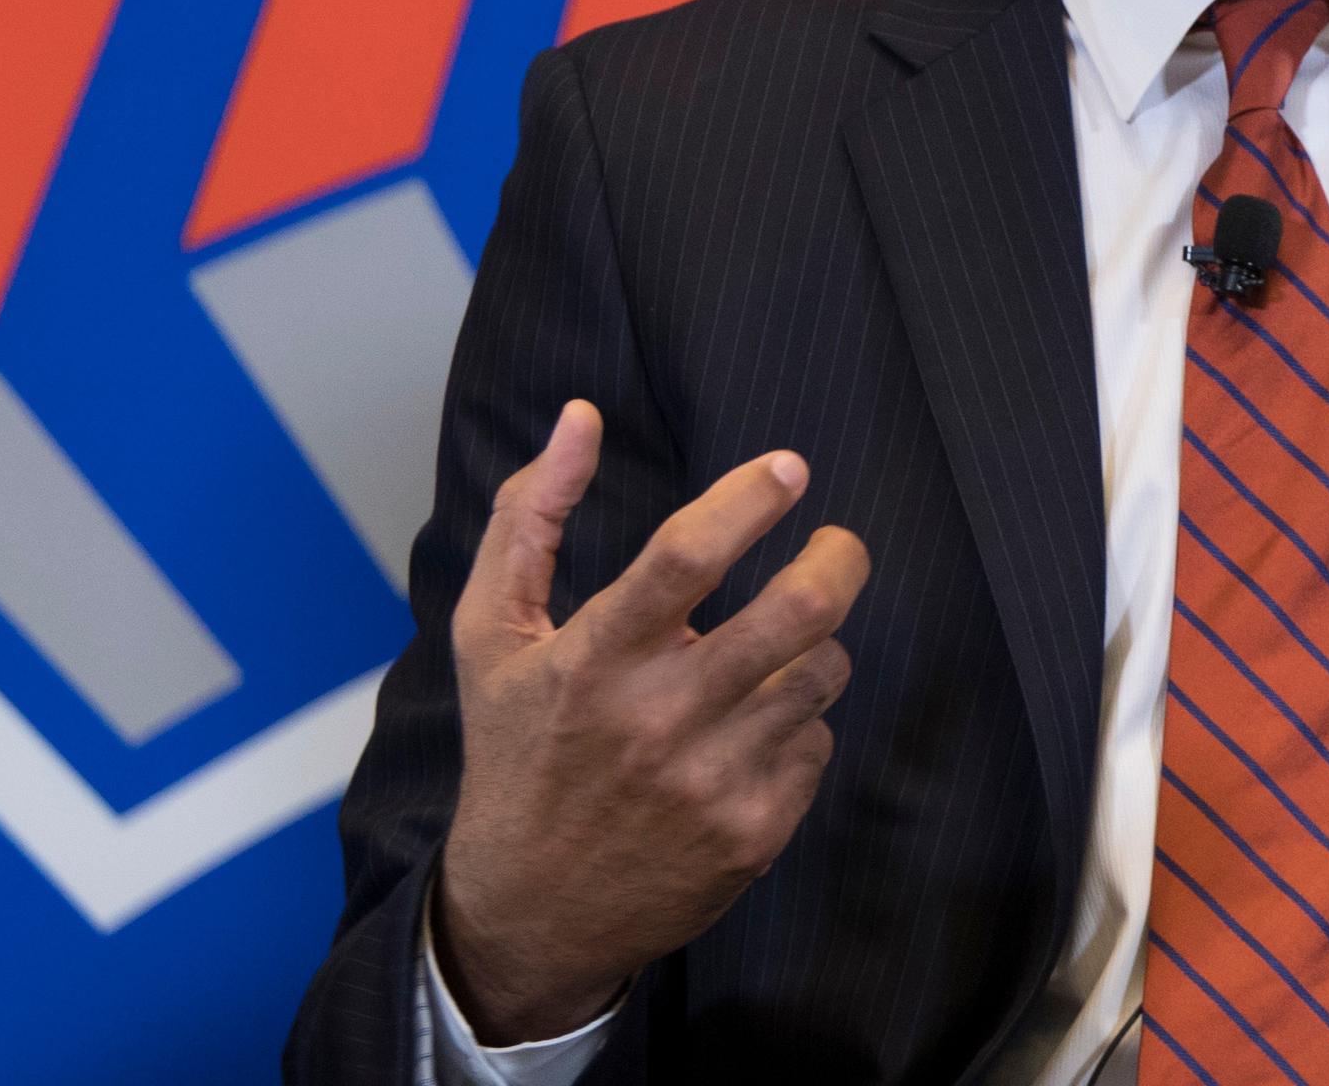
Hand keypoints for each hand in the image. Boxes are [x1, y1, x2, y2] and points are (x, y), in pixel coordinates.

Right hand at [429, 401, 870, 1043]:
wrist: (529, 912)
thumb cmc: (515, 753)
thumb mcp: (491, 636)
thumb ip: (529, 517)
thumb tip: (579, 417)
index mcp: (592, 661)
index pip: (687, 556)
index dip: (750, 498)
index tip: (788, 468)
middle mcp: (656, 720)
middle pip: (796, 612)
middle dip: (838, 559)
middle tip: (834, 545)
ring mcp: (711, 781)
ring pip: (822, 672)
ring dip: (812, 646)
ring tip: (773, 650)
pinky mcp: (753, 832)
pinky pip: (816, 741)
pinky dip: (795, 724)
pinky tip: (746, 735)